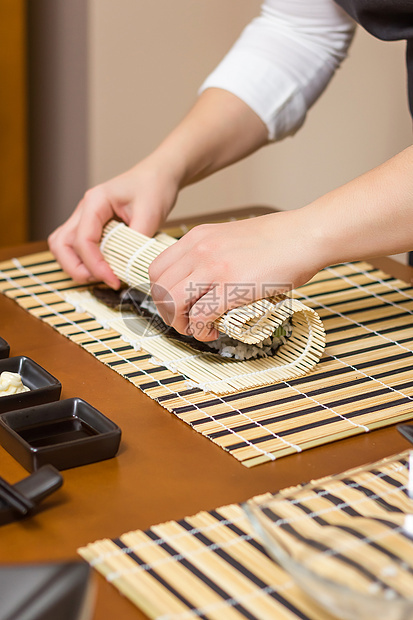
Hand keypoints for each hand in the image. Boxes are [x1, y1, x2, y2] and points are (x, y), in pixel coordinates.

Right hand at [48, 158, 178, 287]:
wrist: (158, 176)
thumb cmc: (153, 188)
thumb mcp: (150, 214)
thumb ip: (137, 241)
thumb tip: (129, 268)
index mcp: (95, 201)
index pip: (83, 240)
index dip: (95, 265)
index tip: (113, 280)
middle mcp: (84, 209)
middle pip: (61, 244)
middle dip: (76, 268)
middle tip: (101, 280)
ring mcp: (84, 217)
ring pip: (62, 245)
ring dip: (74, 265)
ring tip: (100, 276)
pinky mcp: (91, 226)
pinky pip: (74, 246)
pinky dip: (82, 261)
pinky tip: (102, 268)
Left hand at [148, 211, 322, 340]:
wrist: (305, 235)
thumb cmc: (278, 239)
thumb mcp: (232, 236)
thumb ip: (211, 253)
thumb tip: (202, 282)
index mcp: (197, 237)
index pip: (156, 268)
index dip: (161, 292)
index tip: (176, 304)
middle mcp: (199, 250)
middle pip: (159, 288)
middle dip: (167, 312)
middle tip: (185, 322)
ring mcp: (214, 267)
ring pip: (172, 302)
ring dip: (180, 323)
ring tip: (197, 328)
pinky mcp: (231, 287)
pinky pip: (199, 316)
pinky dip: (201, 330)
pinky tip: (213, 331)